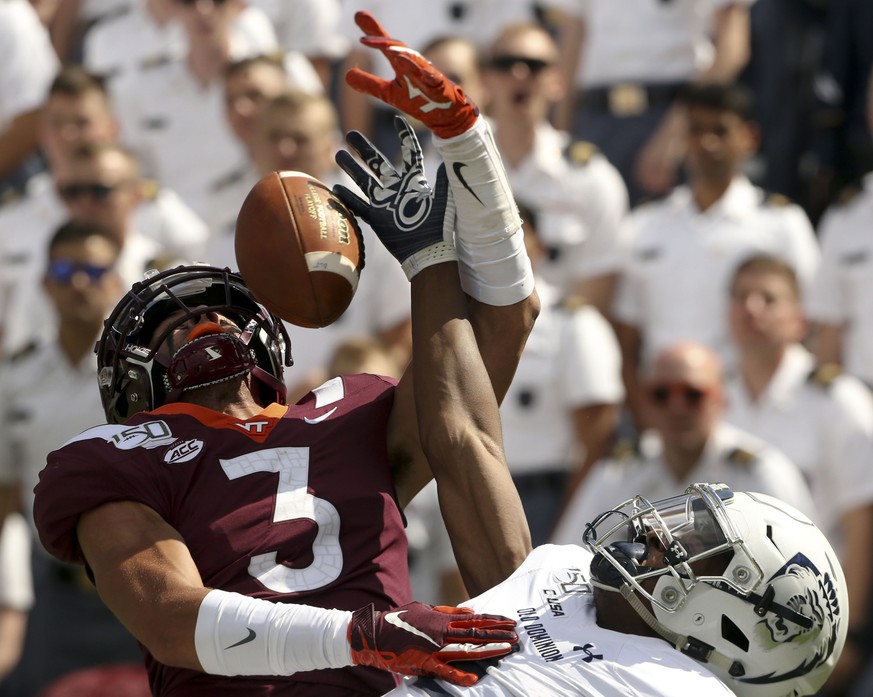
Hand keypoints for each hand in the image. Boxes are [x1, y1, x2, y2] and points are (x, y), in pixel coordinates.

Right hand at [334, 116, 456, 278]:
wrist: (427, 252)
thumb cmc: (439, 227)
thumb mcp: (444, 201)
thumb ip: (445, 180)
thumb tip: (451, 158)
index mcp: (415, 181)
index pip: (409, 153)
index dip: (404, 136)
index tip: (398, 119)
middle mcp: (398, 188)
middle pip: (377, 163)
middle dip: (363, 149)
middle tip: (350, 134)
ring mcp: (385, 203)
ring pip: (364, 180)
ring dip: (350, 168)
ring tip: (337, 154)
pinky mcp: (377, 218)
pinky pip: (359, 206)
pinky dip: (347, 198)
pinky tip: (335, 189)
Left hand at [346, 11, 478, 138]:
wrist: (444, 114)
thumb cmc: (419, 100)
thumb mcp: (389, 93)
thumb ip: (370, 84)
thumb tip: (348, 75)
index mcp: (402, 64)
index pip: (385, 45)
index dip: (372, 32)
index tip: (358, 17)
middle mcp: (413, 64)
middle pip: (396, 45)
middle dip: (380, 34)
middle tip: (363, 20)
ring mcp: (426, 74)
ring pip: (413, 58)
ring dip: (398, 50)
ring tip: (383, 45)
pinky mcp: (438, 86)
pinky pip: (429, 76)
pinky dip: (419, 70)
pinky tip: (407, 65)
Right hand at [348, 601, 517, 685]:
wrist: (374, 634)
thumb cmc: (399, 620)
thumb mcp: (424, 609)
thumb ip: (448, 611)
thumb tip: (470, 611)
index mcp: (441, 618)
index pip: (474, 619)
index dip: (493, 620)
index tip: (509, 621)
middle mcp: (441, 631)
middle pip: (475, 633)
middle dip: (497, 634)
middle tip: (516, 635)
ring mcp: (433, 648)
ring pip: (466, 649)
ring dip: (488, 649)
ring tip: (507, 649)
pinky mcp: (424, 663)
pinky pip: (445, 672)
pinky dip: (460, 676)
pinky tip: (474, 678)